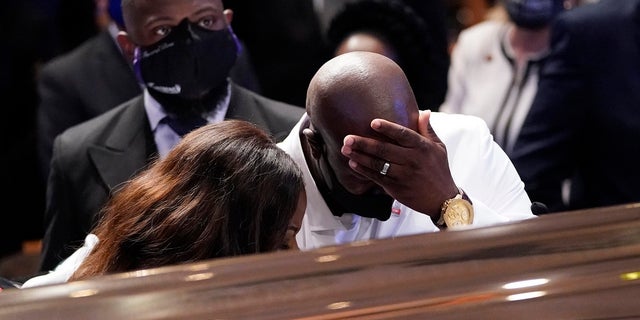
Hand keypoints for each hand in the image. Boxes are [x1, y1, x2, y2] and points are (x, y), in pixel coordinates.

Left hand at [341, 110, 457, 215]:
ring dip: (359, 156)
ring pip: (377, 164)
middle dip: (363, 143)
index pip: (403, 135)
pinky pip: (376, 178)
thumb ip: (427, 129)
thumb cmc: (439, 170)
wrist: (442, 199)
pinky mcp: (396, 188)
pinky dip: (363, 171)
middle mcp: (412, 160)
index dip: (388, 128)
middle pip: (384, 149)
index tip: (373, 122)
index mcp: (422, 147)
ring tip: (345, 149)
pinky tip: (353, 164)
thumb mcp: (439, 147)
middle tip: (347, 138)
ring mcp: (403, 175)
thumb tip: (423, 111)